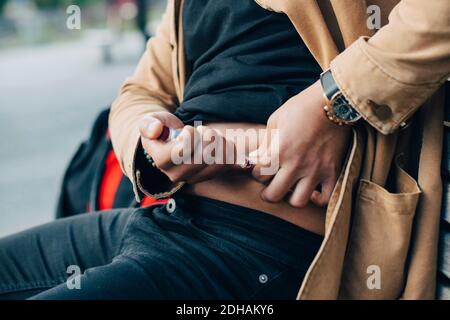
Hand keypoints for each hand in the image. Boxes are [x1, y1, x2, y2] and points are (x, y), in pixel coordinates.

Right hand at [139, 112, 247, 183]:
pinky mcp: (213, 176)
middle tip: (201, 131)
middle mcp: (179, 175)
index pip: (182, 152)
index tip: (188, 130)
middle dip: (207, 135)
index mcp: (162, 162)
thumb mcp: (150, 123)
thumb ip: (148, 125)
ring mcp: (196, 178)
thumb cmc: (163, 130)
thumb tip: (155, 129)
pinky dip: (231, 149)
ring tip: (210, 137)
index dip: (189, 136)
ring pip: (220, 157)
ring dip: (219, 140)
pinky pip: (231, 163)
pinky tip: (223, 144)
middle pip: (205, 154)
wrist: (176, 142)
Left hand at [251, 81, 350, 207]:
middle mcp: (296, 164)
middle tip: (270, 188)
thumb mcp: (276, 120)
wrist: (333, 102)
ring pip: (298, 202)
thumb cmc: (301, 108)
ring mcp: (316, 170)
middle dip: (268, 193)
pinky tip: (313, 192)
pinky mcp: (333, 171)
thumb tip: (255, 159)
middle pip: (274, 195)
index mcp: (279, 150)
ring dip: (291, 198)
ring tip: (292, 189)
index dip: (257, 173)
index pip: (259, 174)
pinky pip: (326, 198)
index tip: (261, 168)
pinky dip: (318, 199)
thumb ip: (265, 143)